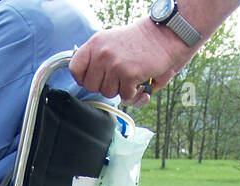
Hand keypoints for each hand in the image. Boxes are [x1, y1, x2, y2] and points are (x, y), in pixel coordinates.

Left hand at [70, 18, 197, 106]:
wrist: (164, 35)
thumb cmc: (139, 42)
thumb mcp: (110, 42)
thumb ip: (96, 58)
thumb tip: (85, 80)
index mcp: (95, 43)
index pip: (75, 69)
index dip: (83, 78)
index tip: (95, 78)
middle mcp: (102, 53)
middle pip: (91, 86)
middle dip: (104, 86)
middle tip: (118, 76)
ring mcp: (115, 64)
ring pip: (109, 93)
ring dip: (121, 89)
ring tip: (131, 75)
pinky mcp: (129, 75)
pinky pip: (125, 97)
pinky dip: (135, 93)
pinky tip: (140, 81)